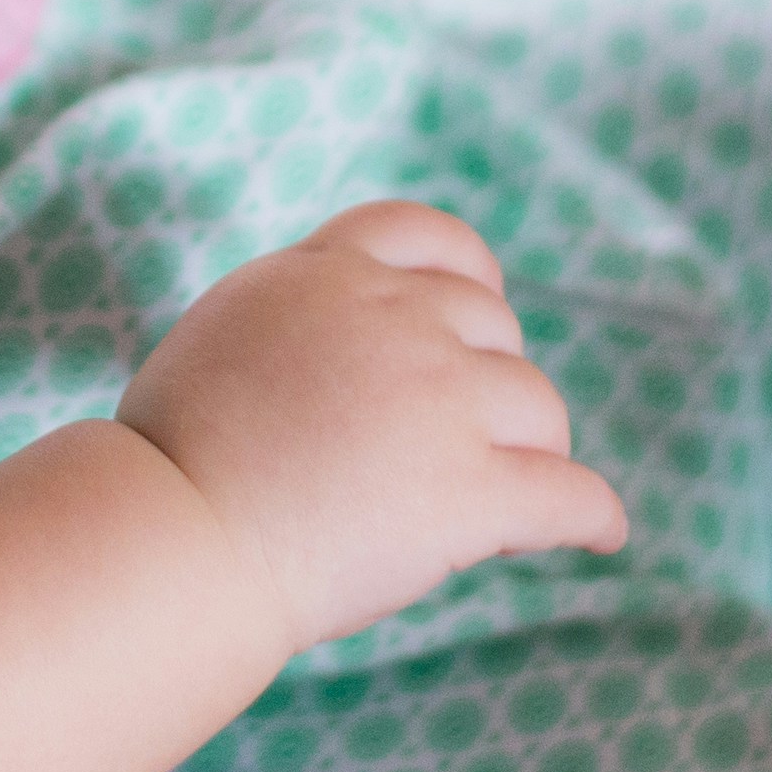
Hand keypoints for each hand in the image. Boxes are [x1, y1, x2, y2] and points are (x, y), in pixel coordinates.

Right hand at [117, 201, 626, 653]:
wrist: (174, 533)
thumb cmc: (170, 461)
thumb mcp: (227, 334)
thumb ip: (299, 320)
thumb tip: (339, 347)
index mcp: (325, 273)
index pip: (427, 235)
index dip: (467, 276)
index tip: (479, 312)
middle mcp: (393, 318)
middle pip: (494, 329)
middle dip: (490, 380)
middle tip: (469, 441)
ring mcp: (439, 400)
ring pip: (538, 409)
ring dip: (532, 449)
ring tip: (515, 497)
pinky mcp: (469, 489)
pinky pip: (569, 496)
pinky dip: (592, 516)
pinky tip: (601, 536)